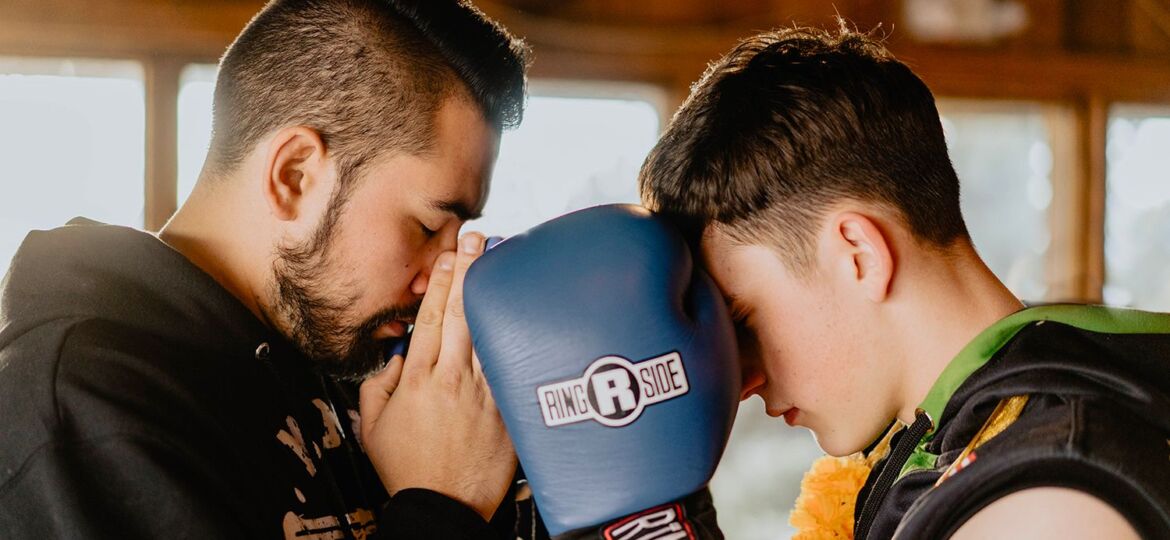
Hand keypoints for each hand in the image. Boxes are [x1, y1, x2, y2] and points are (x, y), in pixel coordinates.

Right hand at [359, 232, 515, 520]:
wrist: (443, 507)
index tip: (448, 256)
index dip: (440, 282)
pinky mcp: (507, 409)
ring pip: (490, 332)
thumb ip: (378, 386)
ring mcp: (483, 392)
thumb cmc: (408, 470)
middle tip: (479, 239)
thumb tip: (395, 357)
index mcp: (416, 379)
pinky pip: (512, 365)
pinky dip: (517, 335)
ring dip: (495, 293)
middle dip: (470, 271)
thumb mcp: (373, 427)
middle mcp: (451, 378)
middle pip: (463, 313)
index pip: (430, 318)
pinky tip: (524, 311)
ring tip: (503, 261)